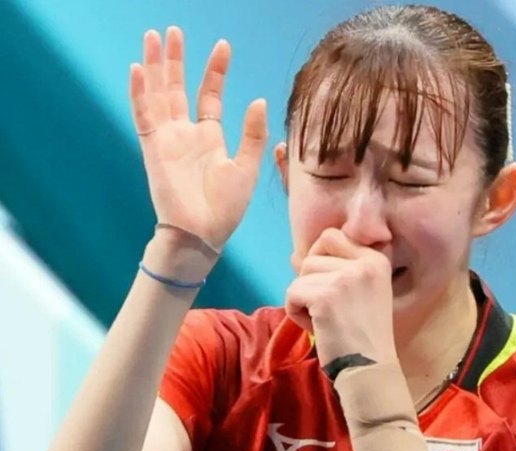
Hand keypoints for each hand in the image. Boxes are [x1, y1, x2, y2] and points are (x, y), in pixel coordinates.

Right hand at [129, 27, 267, 250]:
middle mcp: (186, 134)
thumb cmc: (226, 208)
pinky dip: (139, 93)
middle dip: (175, 60)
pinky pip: (143, 116)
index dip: (215, 71)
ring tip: (154, 37)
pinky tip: (137, 69)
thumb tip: (258, 100)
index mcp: (209, 137)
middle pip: (177, 88)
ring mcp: (168, 140)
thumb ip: (252, 134)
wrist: (202, 234)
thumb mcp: (247, 167)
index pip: (209, 95)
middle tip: (173, 31)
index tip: (223, 45)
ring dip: (154, 67)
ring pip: (158, 95)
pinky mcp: (153, 149)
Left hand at [285, 229, 397, 368]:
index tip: (327, 285)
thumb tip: (293, 256)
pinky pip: (292, 294)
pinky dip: (296, 313)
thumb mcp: (361, 292)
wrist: (371, 370)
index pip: (332, 235)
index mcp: (377, 259)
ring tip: (324, 320)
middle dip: (310, 281)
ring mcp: (345, 279)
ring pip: (300, 276)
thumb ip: (335, 269)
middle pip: (312, 256)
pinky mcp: (325, 297)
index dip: (320, 257)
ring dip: (303, 299)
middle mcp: (364, 263)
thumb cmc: (364, 334)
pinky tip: (317, 328)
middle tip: (326, 307)